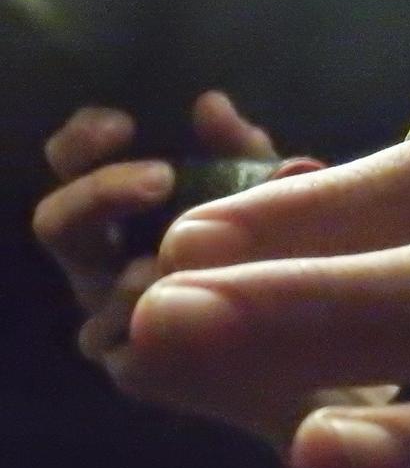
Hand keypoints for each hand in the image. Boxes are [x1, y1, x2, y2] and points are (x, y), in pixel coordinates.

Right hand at [33, 90, 275, 335]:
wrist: (294, 331)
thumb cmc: (260, 239)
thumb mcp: (257, 188)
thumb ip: (236, 149)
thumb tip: (211, 104)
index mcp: (113, 206)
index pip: (69, 162)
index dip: (82, 140)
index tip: (122, 124)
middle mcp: (96, 259)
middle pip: (57, 222)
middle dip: (100, 193)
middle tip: (162, 178)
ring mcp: (107, 316)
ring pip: (91, 287)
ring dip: (132, 272)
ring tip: (180, 257)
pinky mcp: (132, 363)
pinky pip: (126, 345)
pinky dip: (159, 323)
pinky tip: (203, 304)